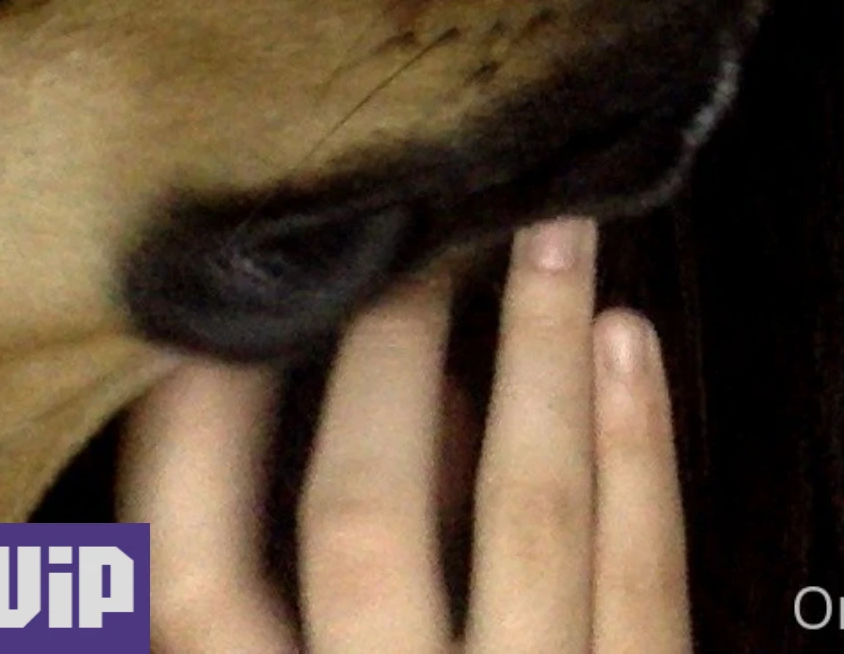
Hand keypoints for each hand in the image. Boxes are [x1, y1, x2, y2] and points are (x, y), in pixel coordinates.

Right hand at [121, 218, 691, 652]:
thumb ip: (279, 628)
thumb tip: (371, 453)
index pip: (198, 583)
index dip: (196, 439)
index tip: (221, 314)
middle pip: (367, 519)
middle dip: (387, 357)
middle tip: (413, 229)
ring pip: (528, 518)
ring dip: (539, 359)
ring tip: (551, 234)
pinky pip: (647, 580)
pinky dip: (639, 454)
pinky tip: (629, 347)